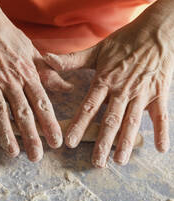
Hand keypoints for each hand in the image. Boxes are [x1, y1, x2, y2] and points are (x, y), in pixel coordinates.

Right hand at [0, 11, 72, 160]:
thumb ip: (49, 73)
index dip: (49, 124)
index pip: (42, 103)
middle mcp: (10, 80)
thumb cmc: (8, 37)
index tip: (56, 142)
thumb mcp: (33, 52)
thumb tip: (68, 87)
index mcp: (27, 74)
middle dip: (31, 136)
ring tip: (12, 152)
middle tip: (36, 157)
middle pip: (23, 112)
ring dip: (5, 133)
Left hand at [45, 12, 173, 166]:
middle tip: (96, 163)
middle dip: (103, 143)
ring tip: (119, 161)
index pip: (88, 107)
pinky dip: (162, 132)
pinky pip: (161, 115)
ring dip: (126, 142)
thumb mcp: (96, 50)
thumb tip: (46, 59)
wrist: (158, 32)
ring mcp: (142, 93)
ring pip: (132, 121)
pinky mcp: (159, 94)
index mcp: (104, 80)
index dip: (78, 125)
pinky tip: (160, 149)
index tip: (69, 143)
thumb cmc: (124, 41)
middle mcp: (122, 90)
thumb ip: (71, 60)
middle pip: (111, 120)